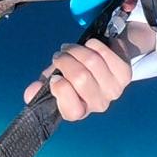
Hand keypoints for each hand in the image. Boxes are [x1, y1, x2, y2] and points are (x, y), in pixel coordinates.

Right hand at [26, 26, 146, 121]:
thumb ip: (41, 88)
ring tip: (72, 49)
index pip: (71, 109)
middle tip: (61, 55)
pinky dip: (94, 45)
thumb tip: (30, 93)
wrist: (101, 61)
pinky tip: (90, 46)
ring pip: (92, 62)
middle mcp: (98, 105)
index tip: (55, 76)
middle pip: (80, 78)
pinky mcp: (125, 74)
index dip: (60, 88)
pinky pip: (106, 54)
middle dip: (65, 60)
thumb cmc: (73, 74)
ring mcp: (114, 90)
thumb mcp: (54, 81)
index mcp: (78, 111)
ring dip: (77, 50)